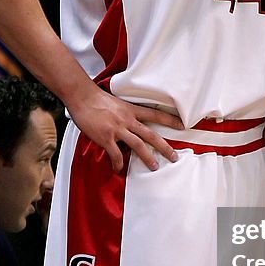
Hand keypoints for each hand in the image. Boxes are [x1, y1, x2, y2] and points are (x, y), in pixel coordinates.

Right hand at [68, 85, 183, 171]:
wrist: (82, 97)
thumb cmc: (96, 99)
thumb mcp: (117, 103)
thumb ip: (125, 114)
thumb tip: (129, 124)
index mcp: (131, 110)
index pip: (155, 115)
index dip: (170, 120)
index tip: (183, 125)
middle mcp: (128, 120)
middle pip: (151, 135)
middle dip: (165, 147)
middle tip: (174, 157)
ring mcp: (117, 129)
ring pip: (138, 146)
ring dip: (148, 158)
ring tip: (154, 167)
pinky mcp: (106, 137)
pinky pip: (116, 154)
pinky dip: (118, 163)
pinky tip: (118, 169)